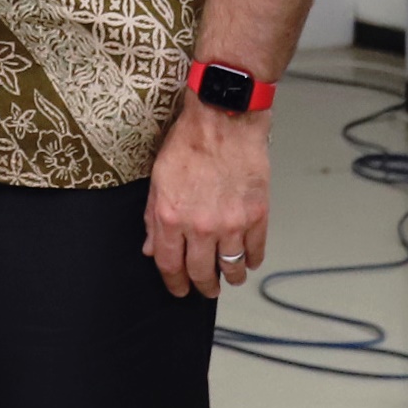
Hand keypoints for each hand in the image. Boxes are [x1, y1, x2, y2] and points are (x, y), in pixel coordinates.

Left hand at [147, 98, 267, 298]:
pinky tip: (248, 259)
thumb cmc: (190, 141)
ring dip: (231, 277)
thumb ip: (153, 217)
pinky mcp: (257, 216)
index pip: (169, 265)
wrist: (224, 118)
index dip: (174, 283)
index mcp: (171, 216)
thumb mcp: (158, 177)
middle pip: (201, 273)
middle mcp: (200, 226)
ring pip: (232, 269)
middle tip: (206, 288)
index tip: (179, 289)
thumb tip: (151, 246)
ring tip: (229, 277)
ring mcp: (231, 223)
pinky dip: (252, 260)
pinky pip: (255, 251)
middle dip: (203, 286)